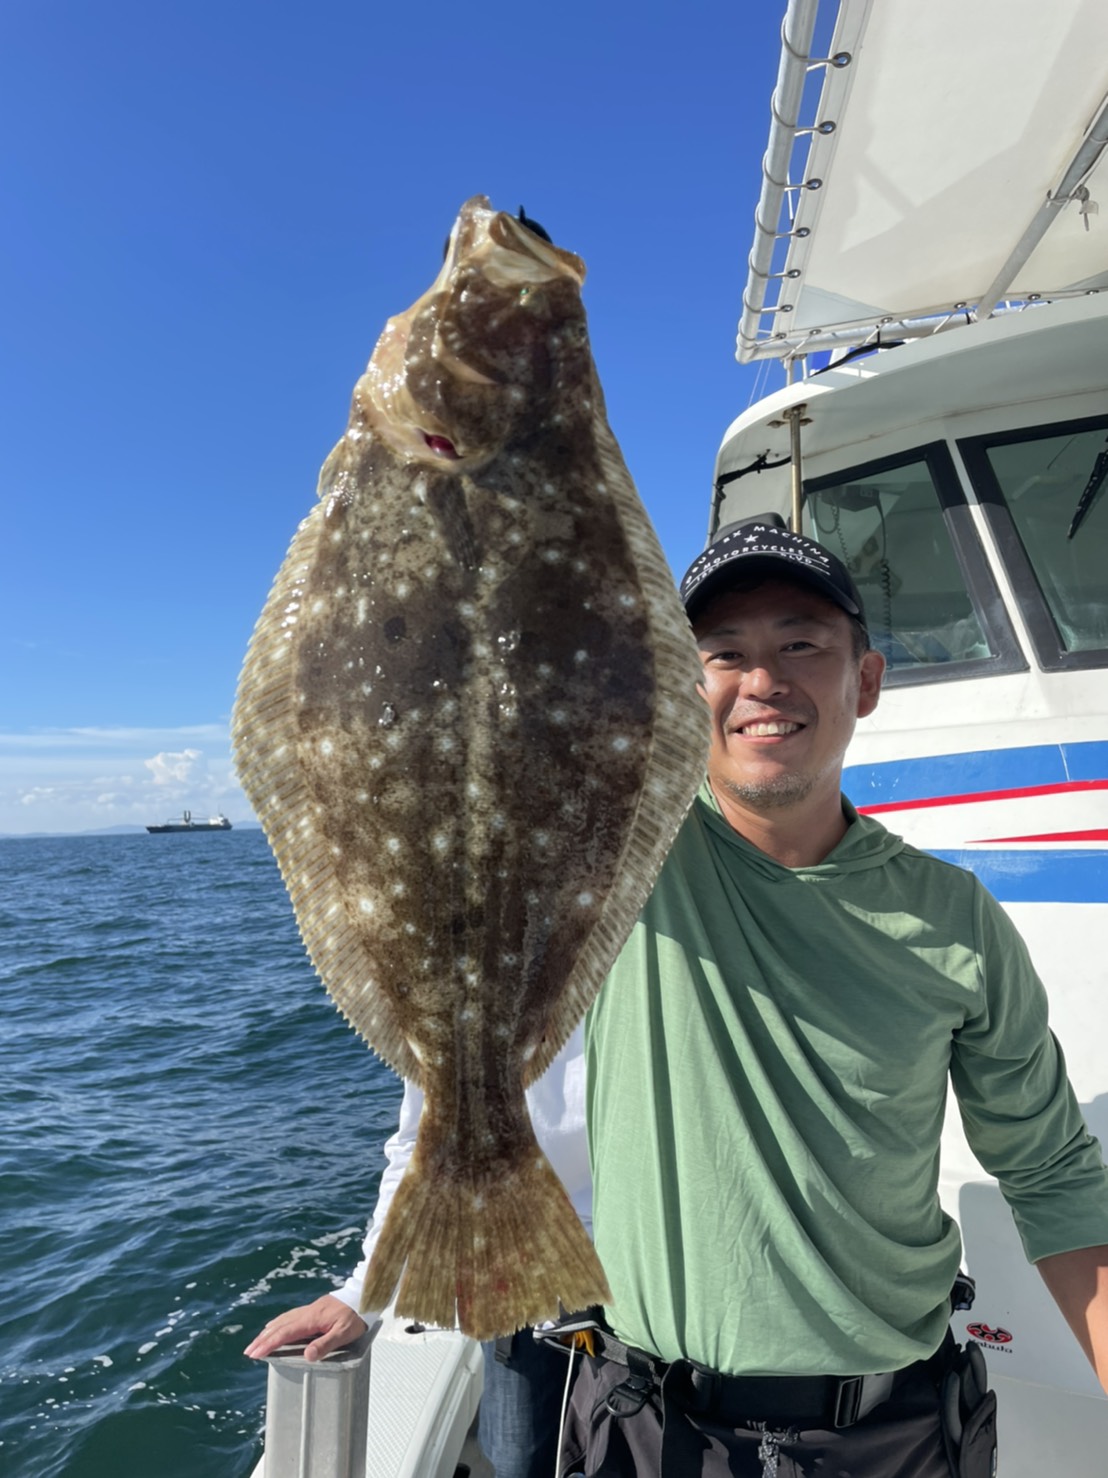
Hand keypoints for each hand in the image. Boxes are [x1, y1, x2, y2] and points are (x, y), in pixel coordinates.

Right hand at [243, 1294, 368, 1363]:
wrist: (363, 1296)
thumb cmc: (356, 1316)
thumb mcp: (345, 1333)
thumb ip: (326, 1344)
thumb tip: (307, 1356)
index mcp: (311, 1320)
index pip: (285, 1334)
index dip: (269, 1344)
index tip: (254, 1353)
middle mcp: (306, 1314)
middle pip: (279, 1327)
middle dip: (262, 1339)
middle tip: (248, 1352)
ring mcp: (309, 1310)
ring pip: (283, 1320)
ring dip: (268, 1332)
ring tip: (257, 1341)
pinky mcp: (313, 1310)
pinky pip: (289, 1316)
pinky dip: (278, 1323)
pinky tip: (276, 1326)